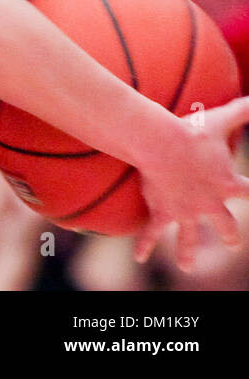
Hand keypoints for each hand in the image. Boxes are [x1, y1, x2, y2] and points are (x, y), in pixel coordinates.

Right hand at [132, 96, 248, 269]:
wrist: (164, 145)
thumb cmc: (193, 132)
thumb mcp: (221, 119)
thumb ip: (242, 110)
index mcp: (227, 184)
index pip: (247, 191)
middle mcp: (210, 203)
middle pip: (225, 223)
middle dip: (228, 234)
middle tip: (230, 243)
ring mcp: (186, 211)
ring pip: (190, 237)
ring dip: (188, 252)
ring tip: (187, 267)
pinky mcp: (164, 212)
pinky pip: (153, 232)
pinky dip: (145, 246)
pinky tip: (140, 259)